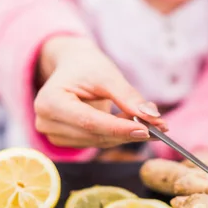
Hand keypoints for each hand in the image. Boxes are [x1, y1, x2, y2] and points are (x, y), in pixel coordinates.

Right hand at [34, 36, 166, 148]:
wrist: (72, 65)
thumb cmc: (86, 66)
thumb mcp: (108, 75)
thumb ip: (128, 96)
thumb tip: (152, 117)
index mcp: (50, 101)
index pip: (89, 122)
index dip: (119, 128)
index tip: (147, 130)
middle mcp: (46, 122)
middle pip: (94, 135)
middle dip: (129, 132)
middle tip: (161, 126)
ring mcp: (53, 134)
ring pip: (98, 142)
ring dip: (126, 135)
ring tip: (151, 123)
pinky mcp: (65, 140)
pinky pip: (97, 142)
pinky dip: (117, 136)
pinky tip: (133, 126)